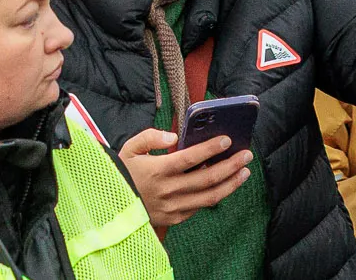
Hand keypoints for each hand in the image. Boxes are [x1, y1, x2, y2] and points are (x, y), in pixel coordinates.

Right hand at [118, 128, 251, 230]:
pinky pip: (200, 207)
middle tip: (246, 155)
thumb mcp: (129, 149)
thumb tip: (173, 136)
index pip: (189, 158)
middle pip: (207, 178)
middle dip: (230, 165)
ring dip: (231, 184)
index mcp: (157, 170)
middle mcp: (168, 190)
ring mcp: (173, 207)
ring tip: (244, 172)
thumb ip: (150, 137)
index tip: (226, 140)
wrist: (110, 204)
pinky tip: (225, 185)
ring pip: (210, 196)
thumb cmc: (121, 173)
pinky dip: (215, 195)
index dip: (209, 149)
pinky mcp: (175, 218)